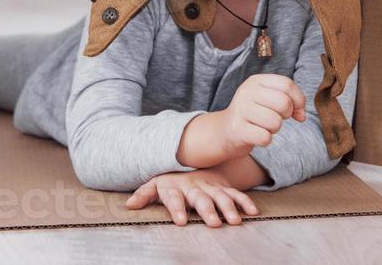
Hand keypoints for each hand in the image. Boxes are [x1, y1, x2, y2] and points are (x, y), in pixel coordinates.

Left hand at [124, 169, 259, 226]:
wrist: (192, 158)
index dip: (177, 209)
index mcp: (176, 187)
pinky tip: (252, 212)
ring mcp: (210, 186)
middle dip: (208, 211)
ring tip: (234, 220)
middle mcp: (195, 186)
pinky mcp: (223, 186)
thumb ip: (144, 193)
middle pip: (201, 199)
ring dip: (228, 208)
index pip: (175, 198)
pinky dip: (245, 202)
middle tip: (214, 223)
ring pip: (221, 197)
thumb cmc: (171, 177)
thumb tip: (129, 205)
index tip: (181, 221)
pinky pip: (235, 194)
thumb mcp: (156, 182)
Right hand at [219, 73, 306, 152]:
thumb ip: (289, 100)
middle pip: (284, 102)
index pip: (287, 84)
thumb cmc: (253, 115)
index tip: (296, 111)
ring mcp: (240, 110)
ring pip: (275, 122)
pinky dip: (265, 140)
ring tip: (263, 126)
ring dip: (274, 129)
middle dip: (286, 115)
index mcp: (256, 81)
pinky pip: (265, 137)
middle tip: (276, 118)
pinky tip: (256, 136)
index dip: (298, 100)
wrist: (224, 131)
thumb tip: (302, 115)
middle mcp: (247, 92)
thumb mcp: (267, 99)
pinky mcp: (237, 129)